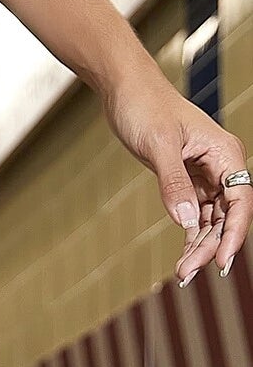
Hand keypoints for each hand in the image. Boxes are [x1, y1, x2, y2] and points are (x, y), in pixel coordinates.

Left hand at [102, 66, 248, 285]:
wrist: (126, 92)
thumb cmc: (145, 108)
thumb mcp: (158, 146)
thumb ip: (173, 183)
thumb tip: (186, 221)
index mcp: (225, 154)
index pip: (240, 202)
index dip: (234, 234)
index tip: (222, 262)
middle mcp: (221, 166)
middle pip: (226, 217)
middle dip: (210, 247)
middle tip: (186, 274)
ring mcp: (205, 175)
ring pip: (211, 220)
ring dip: (199, 246)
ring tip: (182, 273)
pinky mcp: (186, 181)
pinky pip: (195, 215)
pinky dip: (189, 236)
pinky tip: (182, 258)